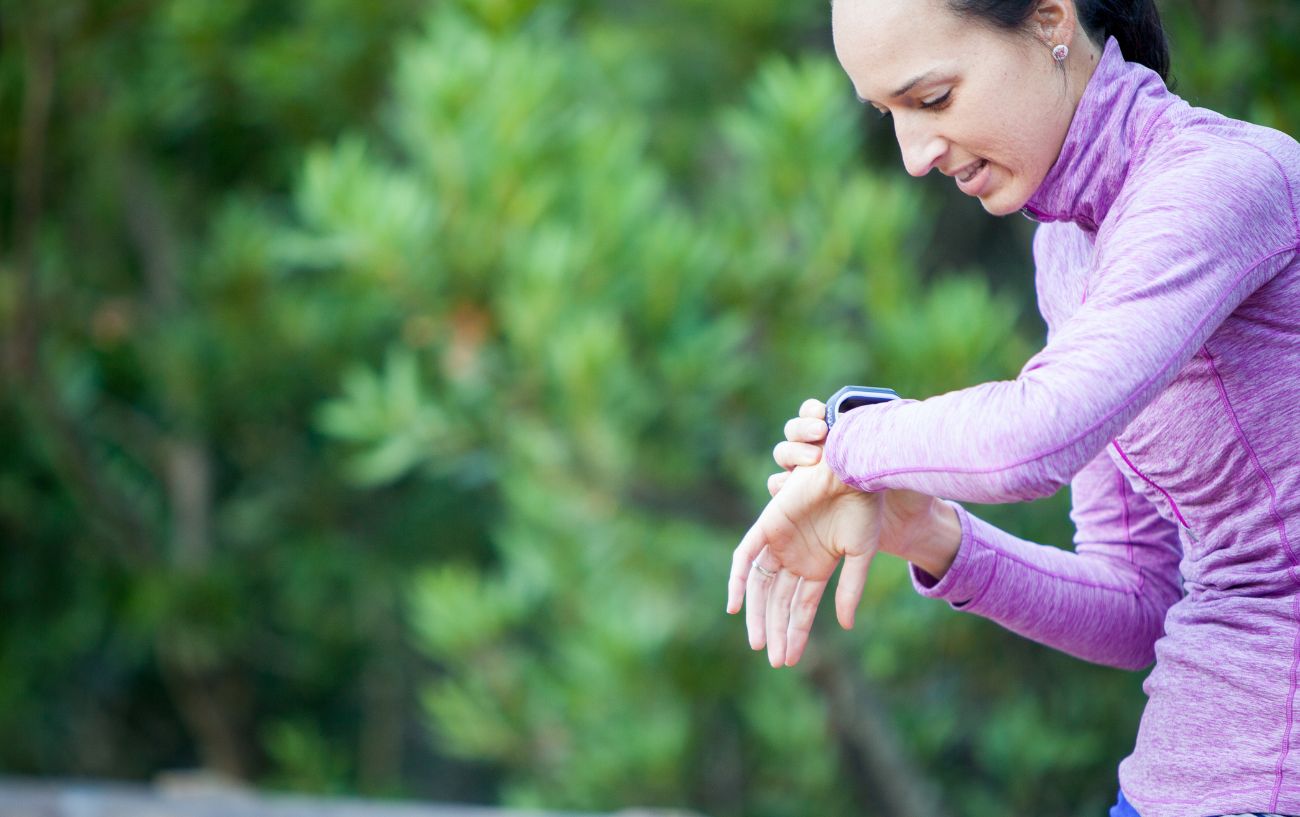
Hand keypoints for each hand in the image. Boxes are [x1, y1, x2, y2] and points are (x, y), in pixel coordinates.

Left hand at [727, 398, 955, 667]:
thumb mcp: (861, 555)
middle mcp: (795, 557)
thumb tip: (846, 626)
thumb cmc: (865, 508)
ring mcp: (779, 542)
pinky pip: (744, 556)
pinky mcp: (767, 524)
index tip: (791, 660)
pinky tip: (734, 606)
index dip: (797, 633)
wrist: (856, 471)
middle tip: (774, 660)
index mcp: (818, 566)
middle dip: (777, 630)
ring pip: (761, 586)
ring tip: (760, 644)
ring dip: (759, 614)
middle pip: (779, 601)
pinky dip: (736, 579)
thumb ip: (850, 589)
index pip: (802, 607)